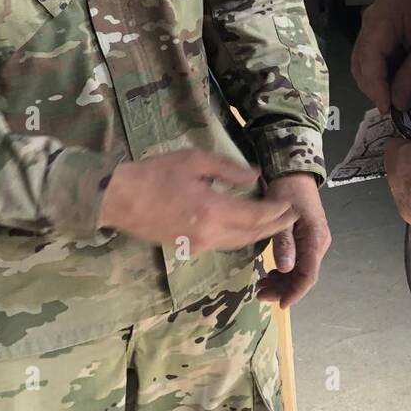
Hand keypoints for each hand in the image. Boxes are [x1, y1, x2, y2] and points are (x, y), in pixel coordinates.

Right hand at [98, 151, 296, 252]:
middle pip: (251, 235)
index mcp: (212, 211)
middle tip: (292, 217)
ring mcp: (198, 245)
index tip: (291, 204)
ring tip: (276, 224)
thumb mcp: (194, 161)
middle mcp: (209, 234)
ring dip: (259, 234)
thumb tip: (255, 176)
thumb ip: (228, 170)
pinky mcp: (188, 249)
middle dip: (275, 227)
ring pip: (238, 243)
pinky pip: (223, 244)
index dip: (277, 212)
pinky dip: (241, 237)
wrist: (118, 199)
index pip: (256, 216)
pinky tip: (247, 228)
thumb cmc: (155, 173)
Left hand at [256, 173, 331, 309]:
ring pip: (300, 270)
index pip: (308, 275)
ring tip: (261, 285)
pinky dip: (284, 271)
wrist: (294, 172)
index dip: (294, 292)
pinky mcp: (307, 239)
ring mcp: (314, 242)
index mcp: (315, 239)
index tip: (279, 304)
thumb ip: (284, 242)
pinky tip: (270, 273)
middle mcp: (318, 243)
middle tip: (260, 294)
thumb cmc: (287, 190)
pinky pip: (298, 261)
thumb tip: (286, 269)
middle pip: (304, 276)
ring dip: (283, 281)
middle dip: (284, 289)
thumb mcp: (281, 214)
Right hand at [351, 0, 410, 113]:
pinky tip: (402, 90)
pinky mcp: (382, 38)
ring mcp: (375, 28)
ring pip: (366, 66)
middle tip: (395, 109)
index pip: (369, 54)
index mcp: (385, 14)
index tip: (387, 107)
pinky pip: (376, 64)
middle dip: (376, 88)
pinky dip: (387, 80)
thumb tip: (396, 104)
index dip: (375, 84)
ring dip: (380, 86)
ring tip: (401, 101)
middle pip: (362, 61)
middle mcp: (373, 19)